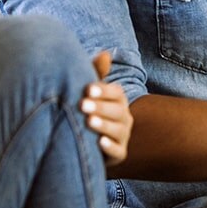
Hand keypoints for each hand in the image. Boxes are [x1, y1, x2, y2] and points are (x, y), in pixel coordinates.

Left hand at [82, 51, 132, 165]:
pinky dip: (110, 147)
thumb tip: (105, 53)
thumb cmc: (87, 109)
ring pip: (118, 130)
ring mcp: (123, 135)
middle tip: (82, 105)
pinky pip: (118, 151)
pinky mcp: (119, 154)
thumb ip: (96, 73)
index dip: (103, 90)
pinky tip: (100, 143)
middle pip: (118, 111)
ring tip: (89, 122)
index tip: (87, 89)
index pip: (116, 92)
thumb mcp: (89, 92)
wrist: (83, 140)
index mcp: (118, 100)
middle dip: (100, 107)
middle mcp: (124, 116)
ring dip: (104, 126)